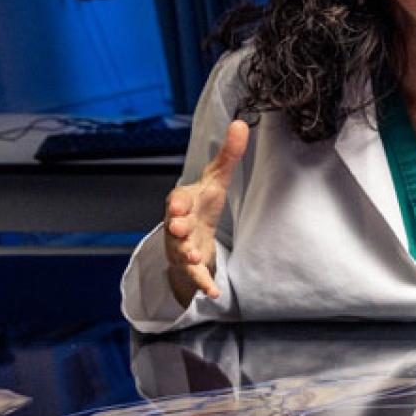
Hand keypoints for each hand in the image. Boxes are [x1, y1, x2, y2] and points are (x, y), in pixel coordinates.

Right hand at [164, 121, 247, 306]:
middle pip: (173, 226)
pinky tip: (213, 292)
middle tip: (180, 227)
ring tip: (196, 258)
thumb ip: (228, 155)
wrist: (190, 236)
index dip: (177, 202)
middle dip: (176, 226)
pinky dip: (202, 284)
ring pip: (180, 252)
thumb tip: (242, 122)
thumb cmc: (201, 204)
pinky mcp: (190, 267)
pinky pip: (195, 277)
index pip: (177, 200)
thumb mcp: (215, 180)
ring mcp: (181, 247)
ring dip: (187, 254)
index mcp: (183, 203)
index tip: (178, 203)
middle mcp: (177, 225)